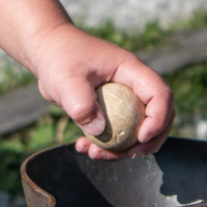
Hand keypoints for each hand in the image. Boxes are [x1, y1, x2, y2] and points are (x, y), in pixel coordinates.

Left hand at [31, 23, 170, 159]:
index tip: (141, 137)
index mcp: (130, 71)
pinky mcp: (109, 109)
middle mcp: (132, 85)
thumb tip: (99, 131)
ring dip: (122, 148)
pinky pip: (116, 132)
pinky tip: (83, 146)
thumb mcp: (67, 79)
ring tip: (94, 154)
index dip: (158, 119)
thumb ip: (82, 104)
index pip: (160, 94)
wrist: (46, 51)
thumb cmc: (59, 57)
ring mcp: (123, 98)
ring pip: (137, 129)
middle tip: (127, 155)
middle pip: (158, 116)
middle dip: (148, 141)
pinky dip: (104, 145)